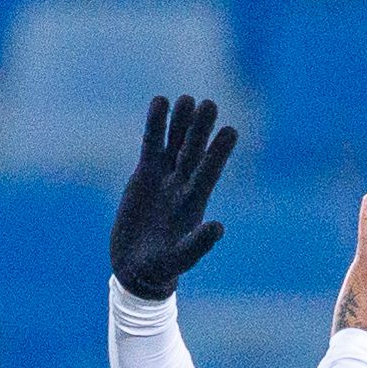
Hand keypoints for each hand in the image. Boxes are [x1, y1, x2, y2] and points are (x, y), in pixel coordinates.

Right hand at [111, 94, 235, 298]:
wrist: (136, 267)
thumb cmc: (161, 267)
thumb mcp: (179, 259)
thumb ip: (198, 244)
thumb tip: (219, 227)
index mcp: (194, 203)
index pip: (209, 173)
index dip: (219, 153)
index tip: (230, 131)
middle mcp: (182, 185)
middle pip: (193, 152)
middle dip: (200, 130)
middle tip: (209, 104)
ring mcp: (164, 177)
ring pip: (174, 143)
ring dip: (181, 122)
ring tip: (186, 99)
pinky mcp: (145, 174)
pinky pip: (151, 145)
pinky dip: (155, 125)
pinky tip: (159, 102)